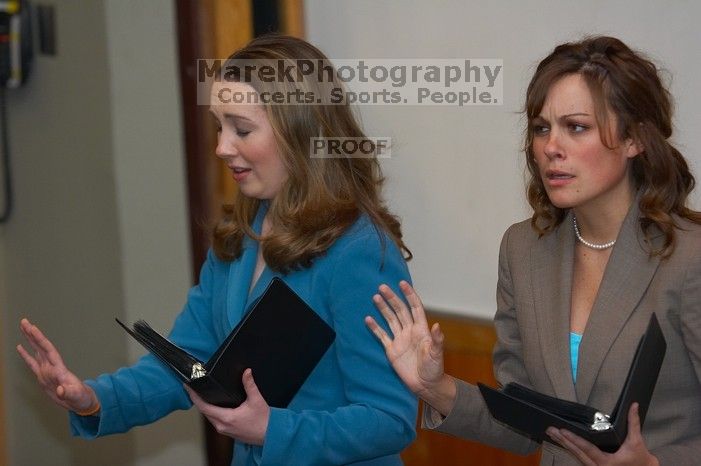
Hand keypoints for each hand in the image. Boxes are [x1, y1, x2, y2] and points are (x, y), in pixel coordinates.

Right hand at [16, 318, 98, 413]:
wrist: (80, 401)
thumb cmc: (81, 397)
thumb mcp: (76, 396)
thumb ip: (68, 392)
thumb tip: (60, 390)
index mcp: (59, 368)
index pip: (48, 350)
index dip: (40, 339)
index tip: (33, 328)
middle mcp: (52, 366)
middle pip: (41, 346)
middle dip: (33, 334)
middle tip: (24, 321)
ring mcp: (47, 370)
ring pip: (36, 351)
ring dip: (30, 340)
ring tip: (23, 328)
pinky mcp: (43, 377)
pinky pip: (32, 363)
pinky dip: (25, 355)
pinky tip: (20, 347)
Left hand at [185, 368, 269, 444]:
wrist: (270, 435)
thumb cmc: (263, 421)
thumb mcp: (256, 400)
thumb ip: (249, 385)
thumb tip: (246, 372)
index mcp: (226, 418)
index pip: (204, 407)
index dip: (195, 397)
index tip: (188, 388)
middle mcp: (222, 426)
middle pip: (204, 412)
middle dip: (198, 400)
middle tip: (194, 388)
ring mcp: (224, 430)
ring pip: (209, 417)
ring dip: (205, 407)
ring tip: (202, 395)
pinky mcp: (228, 432)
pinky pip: (215, 421)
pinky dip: (212, 412)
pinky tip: (214, 406)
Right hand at [365, 281, 455, 414]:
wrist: (425, 385)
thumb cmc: (434, 369)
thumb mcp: (436, 355)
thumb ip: (437, 340)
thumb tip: (437, 326)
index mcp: (421, 330)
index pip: (415, 308)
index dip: (409, 295)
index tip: (402, 283)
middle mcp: (410, 331)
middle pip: (400, 311)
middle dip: (392, 298)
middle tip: (382, 287)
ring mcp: (400, 339)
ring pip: (390, 320)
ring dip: (383, 308)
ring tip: (375, 297)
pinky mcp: (392, 350)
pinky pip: (382, 336)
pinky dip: (375, 327)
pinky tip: (368, 319)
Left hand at [546, 403, 658, 465]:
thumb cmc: (641, 460)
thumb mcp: (637, 441)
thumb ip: (633, 423)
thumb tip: (634, 406)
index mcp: (607, 463)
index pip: (587, 449)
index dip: (574, 440)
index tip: (563, 431)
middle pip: (577, 453)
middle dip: (563, 441)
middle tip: (551, 430)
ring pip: (576, 457)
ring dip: (564, 445)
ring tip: (553, 434)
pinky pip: (579, 458)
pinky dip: (571, 449)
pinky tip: (563, 441)